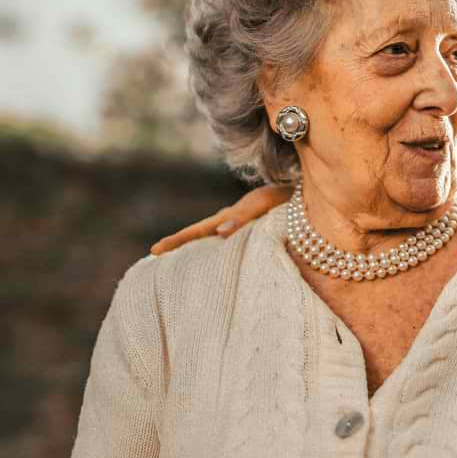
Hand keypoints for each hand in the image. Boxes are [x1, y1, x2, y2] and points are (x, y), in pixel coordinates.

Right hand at [150, 184, 291, 254]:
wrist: (302, 192)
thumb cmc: (283, 198)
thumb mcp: (263, 205)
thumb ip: (242, 218)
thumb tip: (219, 233)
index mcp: (229, 217)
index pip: (197, 230)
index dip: (176, 240)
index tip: (155, 250)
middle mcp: (230, 222)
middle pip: (198, 235)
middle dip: (177, 246)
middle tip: (154, 257)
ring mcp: (238, 226)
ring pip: (211, 239)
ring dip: (194, 250)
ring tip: (176, 266)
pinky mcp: (250, 231)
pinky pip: (228, 243)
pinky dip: (215, 251)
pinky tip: (212, 264)